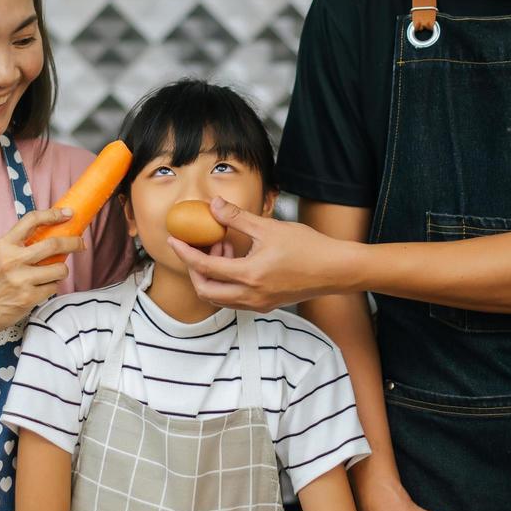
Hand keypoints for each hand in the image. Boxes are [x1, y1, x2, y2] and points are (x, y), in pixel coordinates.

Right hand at [0, 208, 83, 343]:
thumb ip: (20, 247)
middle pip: (54, 244)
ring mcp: (21, 279)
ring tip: (52, 274)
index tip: (67, 213)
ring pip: (59, 268)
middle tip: (80, 243)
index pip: (31, 220)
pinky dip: (51, 287)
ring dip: (61, 271)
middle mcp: (12, 260)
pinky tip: (40, 289)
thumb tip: (51, 236)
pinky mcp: (28, 298)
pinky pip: (53, 287)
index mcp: (4, 245)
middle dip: (74, 242)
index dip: (53, 214)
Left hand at [166, 198, 357, 311]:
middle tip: (200, 245)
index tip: (174, 241)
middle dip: (196, 268)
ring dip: (213, 275)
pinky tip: (238, 258)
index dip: (185, 253)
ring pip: (219, 297)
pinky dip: (227, 281)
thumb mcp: (269, 228)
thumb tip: (214, 205)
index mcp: (249, 276)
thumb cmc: (309, 248)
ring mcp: (259, 303)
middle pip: (206, 290)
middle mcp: (251, 295)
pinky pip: (235, 299)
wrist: (336, 269)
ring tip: (225, 246)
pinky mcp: (267, 304)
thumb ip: (237, 218)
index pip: (205, 267)